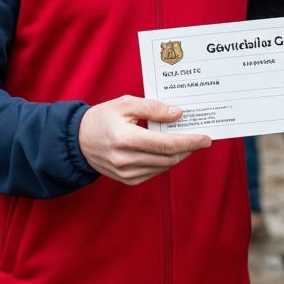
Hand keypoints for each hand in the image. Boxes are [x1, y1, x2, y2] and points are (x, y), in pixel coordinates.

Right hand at [79, 96, 211, 185]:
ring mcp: (125, 173)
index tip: (206, 138)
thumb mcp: (125, 103)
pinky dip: (165, 162)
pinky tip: (167, 151)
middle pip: (168, 158)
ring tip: (186, 142)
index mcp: (124, 139)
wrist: (78, 140)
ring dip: (178, 155)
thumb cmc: (102, 117)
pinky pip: (154, 172)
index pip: (166, 145)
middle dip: (188, 148)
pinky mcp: (127, 180)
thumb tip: (178, 114)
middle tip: (200, 138)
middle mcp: (125, 160)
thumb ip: (153, 107)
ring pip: (164, 167)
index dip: (190, 142)